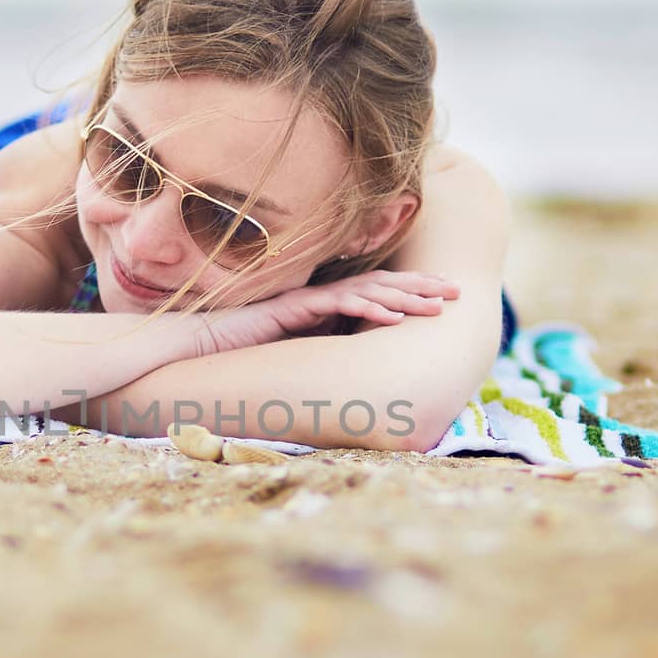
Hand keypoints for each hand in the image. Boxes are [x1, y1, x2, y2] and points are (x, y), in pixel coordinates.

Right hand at [200, 270, 460, 356]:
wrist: (201, 342)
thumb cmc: (243, 351)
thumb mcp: (297, 353)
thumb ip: (324, 351)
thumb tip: (356, 372)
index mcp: (326, 305)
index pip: (378, 293)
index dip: (412, 293)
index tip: (445, 299)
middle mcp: (322, 296)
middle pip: (382, 286)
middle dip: (421, 287)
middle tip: (457, 292)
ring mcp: (309, 298)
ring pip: (367, 291)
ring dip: (405, 297)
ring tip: (436, 305)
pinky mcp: (294, 306)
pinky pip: (338, 303)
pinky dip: (368, 308)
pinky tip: (393, 317)